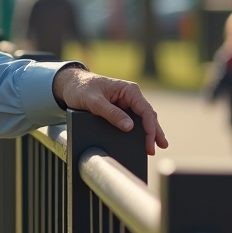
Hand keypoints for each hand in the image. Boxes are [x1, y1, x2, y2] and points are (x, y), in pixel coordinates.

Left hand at [53, 65, 168, 155]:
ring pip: (143, 119)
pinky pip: (134, 120)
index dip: (150, 128)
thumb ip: (111, 113)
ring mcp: (127, 103)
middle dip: (155, 132)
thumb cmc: (81, 89)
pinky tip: (143, 140)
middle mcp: (131, 95)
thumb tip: (129, 127)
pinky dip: (140, 130)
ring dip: (150, 132)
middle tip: (160, 147)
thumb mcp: (94, 102)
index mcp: (129, 90)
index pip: (145, 110)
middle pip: (148, 115)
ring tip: (154, 147)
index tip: (150, 143)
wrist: (71, 85)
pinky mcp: (121, 109)